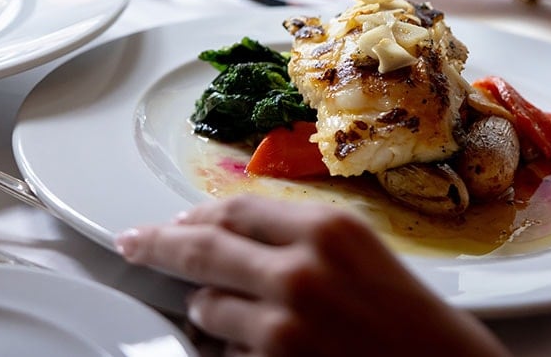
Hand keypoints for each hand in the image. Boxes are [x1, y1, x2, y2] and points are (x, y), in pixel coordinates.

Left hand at [115, 195, 510, 356]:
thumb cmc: (417, 329)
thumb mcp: (365, 260)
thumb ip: (300, 241)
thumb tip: (228, 238)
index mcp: (330, 230)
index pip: (235, 208)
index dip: (196, 214)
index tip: (173, 220)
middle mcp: (301, 270)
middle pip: (202, 245)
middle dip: (158, 245)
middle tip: (133, 245)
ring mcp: (283, 326)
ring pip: (205, 307)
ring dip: (207, 313)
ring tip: (238, 321)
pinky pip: (222, 356)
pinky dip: (226, 352)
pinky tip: (255, 353)